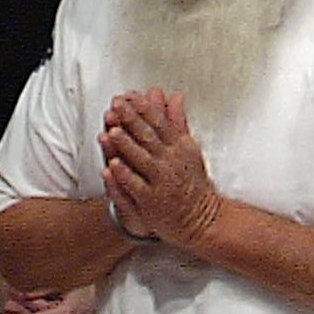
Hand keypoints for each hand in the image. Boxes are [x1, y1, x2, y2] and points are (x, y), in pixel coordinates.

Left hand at [100, 88, 221, 246]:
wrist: (201, 218)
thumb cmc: (191, 182)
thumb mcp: (189, 148)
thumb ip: (178, 122)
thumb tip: (176, 95)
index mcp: (179, 147)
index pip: (161, 124)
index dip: (144, 110)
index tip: (130, 96)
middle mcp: (171, 162)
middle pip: (149, 138)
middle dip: (132, 120)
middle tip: (117, 105)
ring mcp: (161, 182)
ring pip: (141, 160)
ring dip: (126, 145)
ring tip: (112, 131)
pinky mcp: (152, 202)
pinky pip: (136, 187)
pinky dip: (124, 176)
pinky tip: (112, 166)